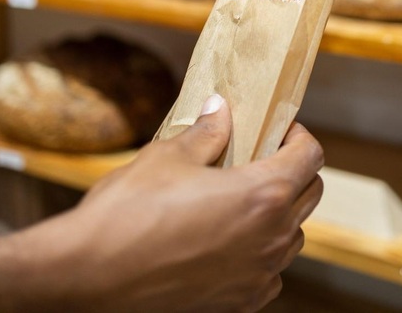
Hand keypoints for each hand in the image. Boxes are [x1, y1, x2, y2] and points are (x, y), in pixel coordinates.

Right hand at [33, 96, 324, 311]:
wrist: (90, 277)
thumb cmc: (128, 212)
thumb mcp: (167, 157)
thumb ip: (206, 132)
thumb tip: (220, 109)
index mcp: (262, 195)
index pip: (310, 156)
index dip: (298, 136)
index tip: (278, 129)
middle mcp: (271, 238)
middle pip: (310, 195)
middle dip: (294, 171)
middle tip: (262, 158)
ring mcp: (258, 276)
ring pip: (292, 236)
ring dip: (279, 213)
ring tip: (241, 199)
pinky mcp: (240, 303)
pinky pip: (269, 273)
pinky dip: (260, 254)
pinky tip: (228, 241)